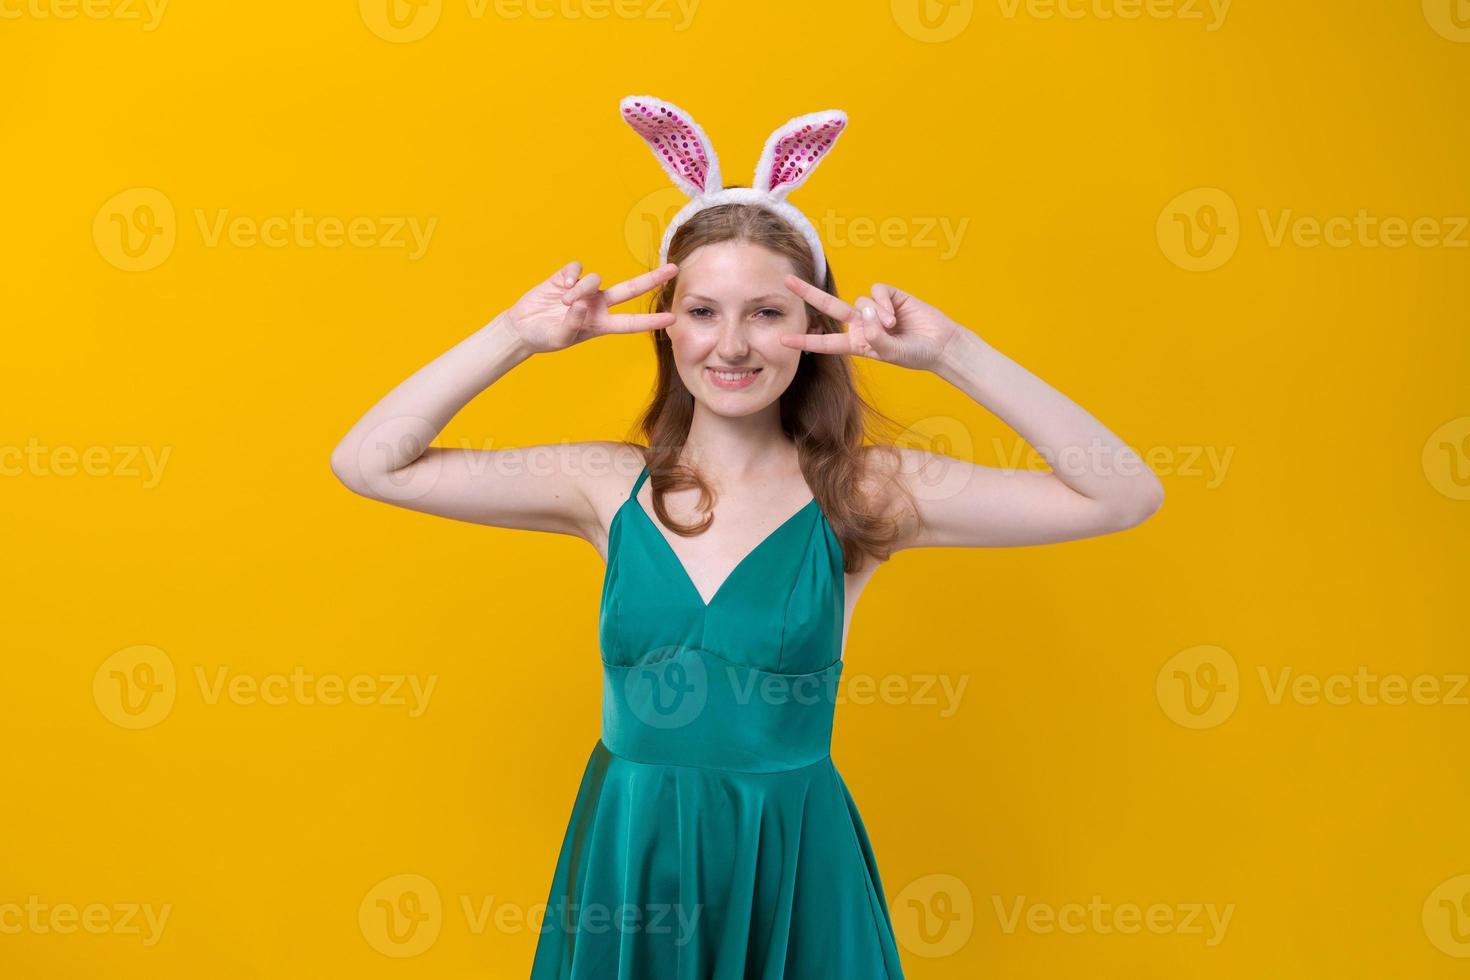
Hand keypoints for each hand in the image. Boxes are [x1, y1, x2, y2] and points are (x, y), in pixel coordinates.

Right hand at [499, 260, 678, 353]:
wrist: (522, 327)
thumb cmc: (544, 337)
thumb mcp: (561, 337)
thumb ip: (573, 322)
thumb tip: (582, 303)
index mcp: (601, 324)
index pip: (631, 323)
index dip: (651, 321)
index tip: (672, 319)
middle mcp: (598, 304)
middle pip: (631, 289)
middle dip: (652, 279)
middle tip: (674, 269)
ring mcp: (585, 290)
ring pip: (595, 279)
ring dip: (580, 290)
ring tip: (563, 302)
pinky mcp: (568, 277)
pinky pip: (577, 269)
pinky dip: (570, 277)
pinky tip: (560, 286)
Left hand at [780, 275, 963, 371]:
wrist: (940, 344)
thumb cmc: (915, 353)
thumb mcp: (891, 353)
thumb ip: (876, 338)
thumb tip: (865, 314)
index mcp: (856, 343)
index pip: (826, 342)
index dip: (805, 341)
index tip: (783, 339)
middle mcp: (861, 324)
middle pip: (829, 307)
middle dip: (809, 294)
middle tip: (787, 282)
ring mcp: (874, 309)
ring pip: (859, 301)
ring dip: (875, 314)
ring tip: (892, 327)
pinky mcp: (889, 295)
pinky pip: (876, 292)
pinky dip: (883, 303)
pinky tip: (895, 315)